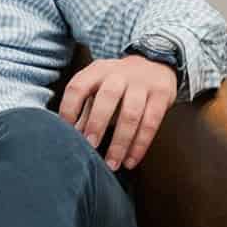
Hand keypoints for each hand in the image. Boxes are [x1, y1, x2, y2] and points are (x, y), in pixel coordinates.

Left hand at [57, 54, 179, 171]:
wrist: (155, 63)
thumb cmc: (119, 83)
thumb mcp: (99, 88)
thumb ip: (83, 111)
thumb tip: (67, 138)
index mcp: (98, 71)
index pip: (78, 86)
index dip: (69, 109)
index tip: (65, 132)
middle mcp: (120, 74)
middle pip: (107, 97)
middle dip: (97, 124)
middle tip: (91, 147)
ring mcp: (142, 84)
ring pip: (131, 114)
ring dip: (121, 142)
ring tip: (112, 164)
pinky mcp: (161, 95)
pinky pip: (151, 123)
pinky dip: (140, 145)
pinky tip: (130, 160)